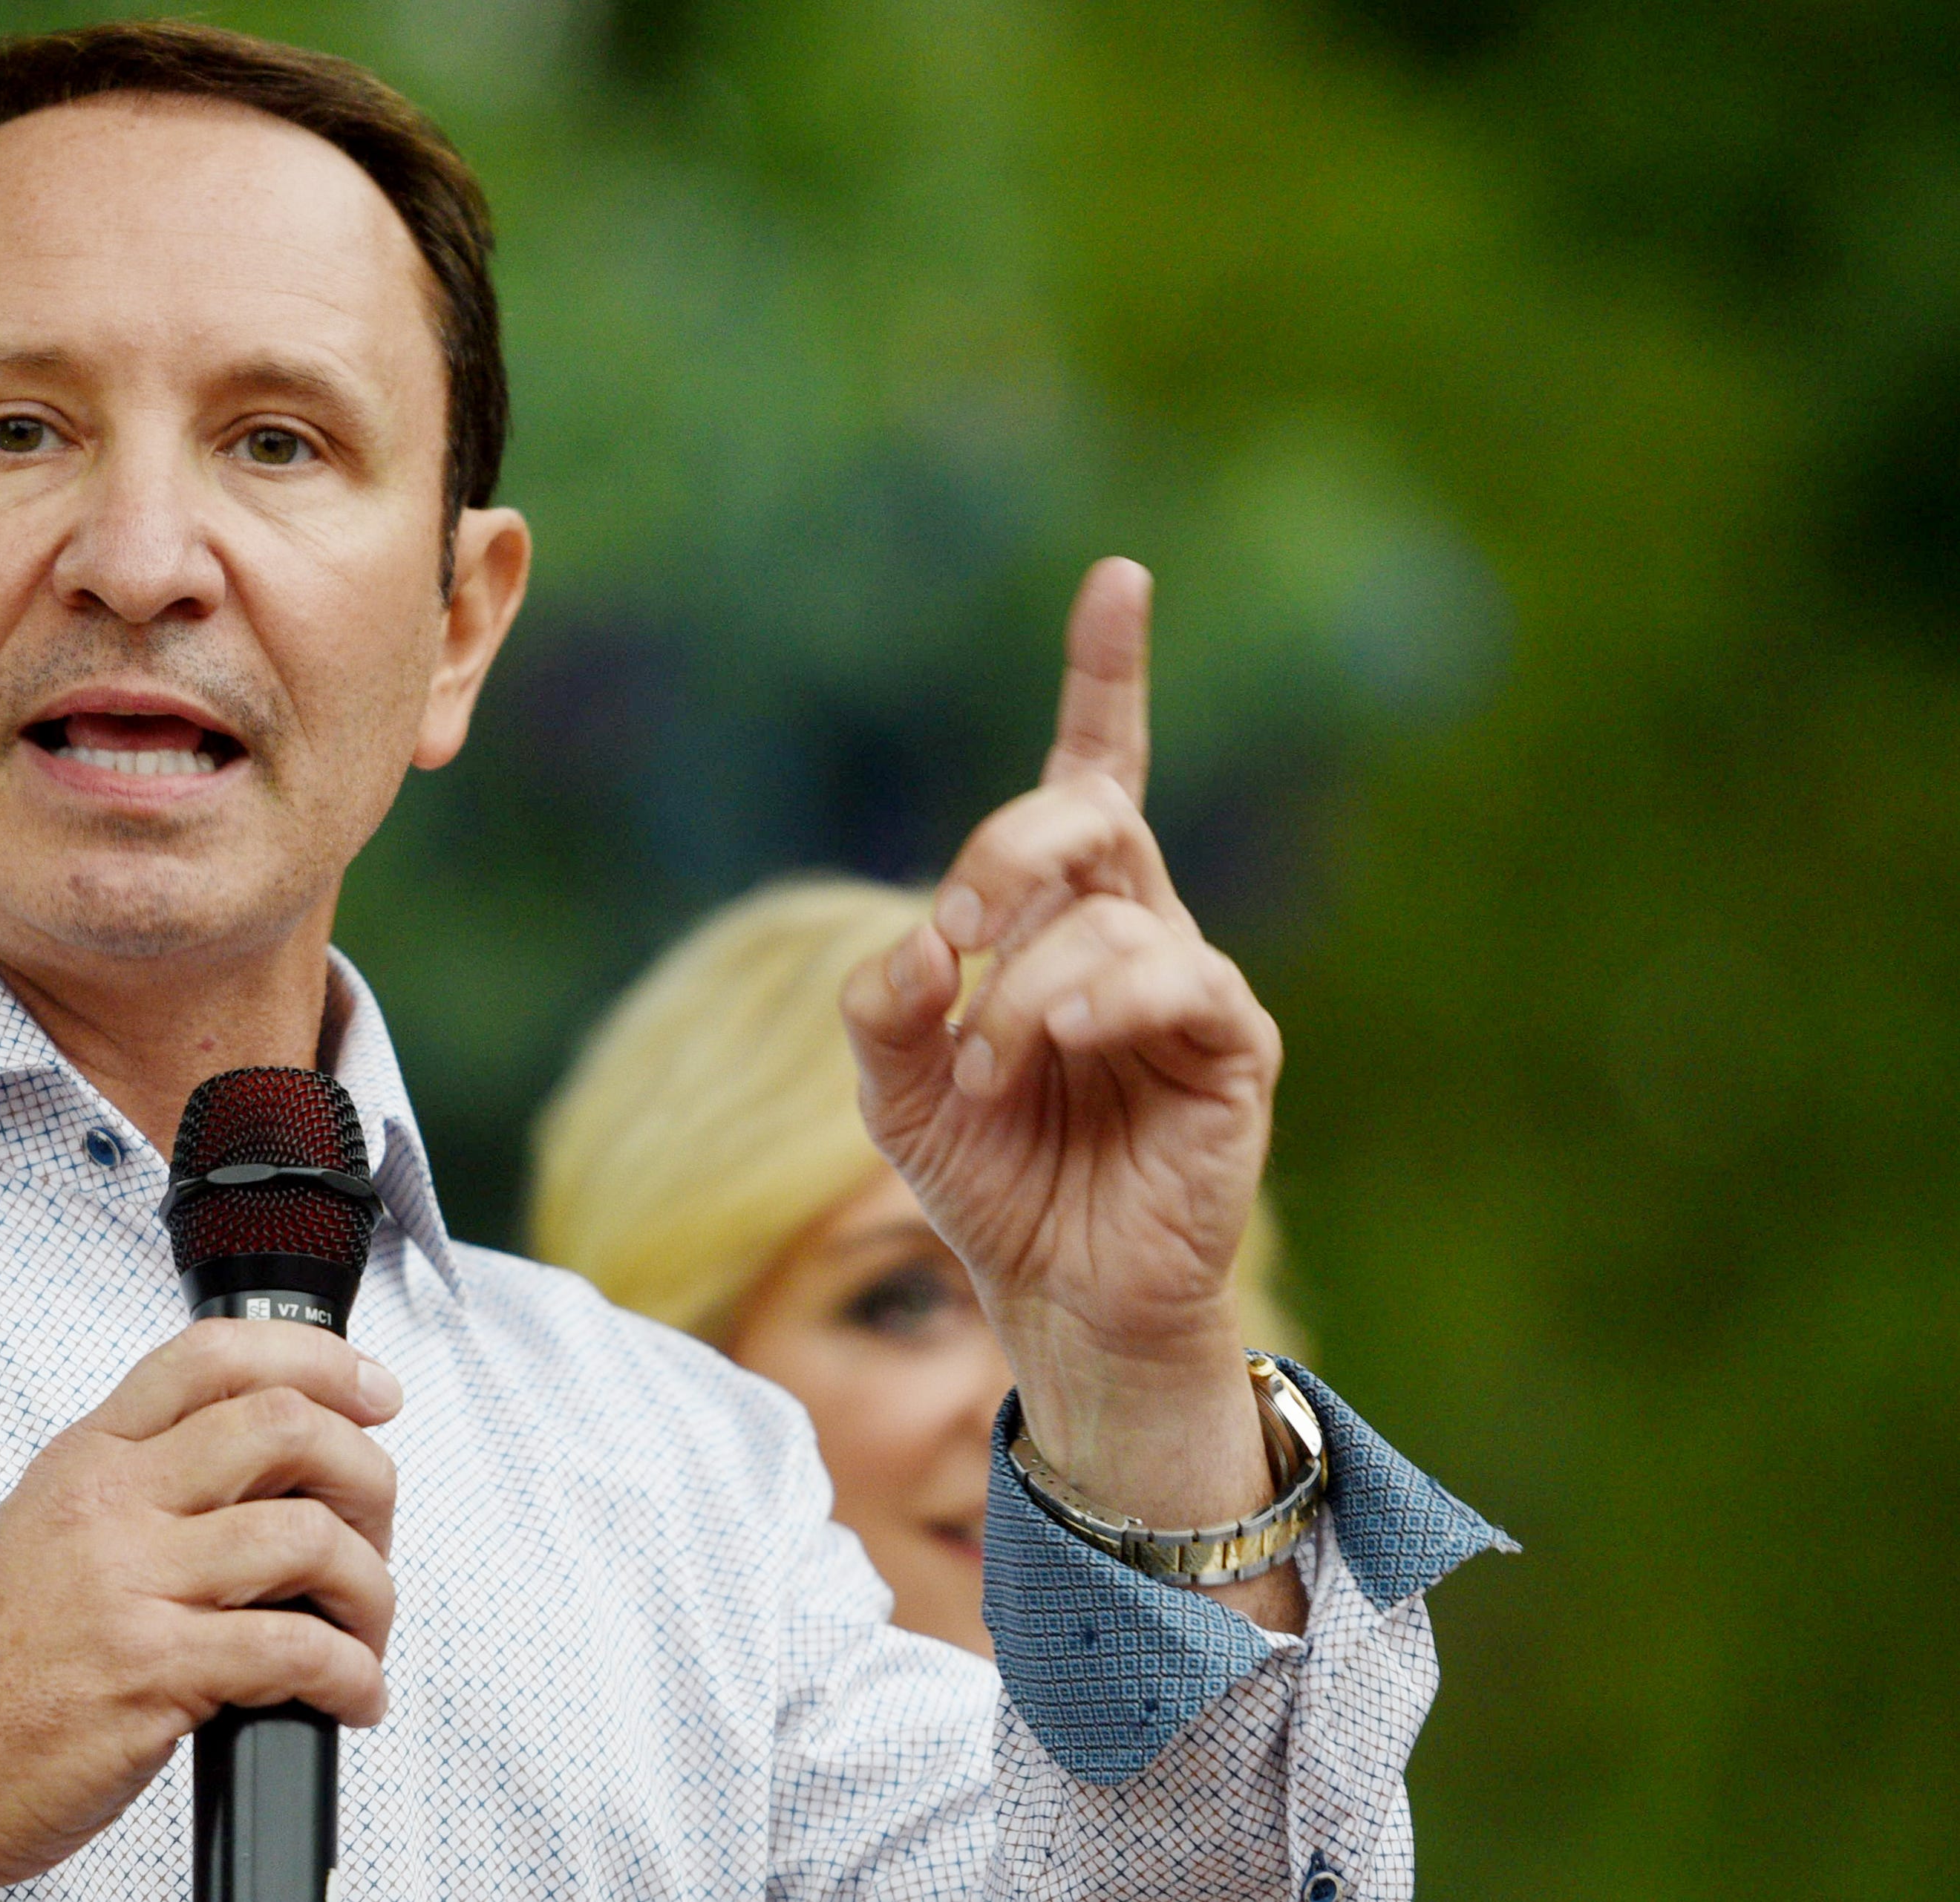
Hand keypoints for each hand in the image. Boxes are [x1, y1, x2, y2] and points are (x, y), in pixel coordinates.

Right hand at [0, 1320, 403, 1901]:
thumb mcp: (39, 1535)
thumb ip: (133, 1489)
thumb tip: (256, 1471)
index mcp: (85, 1460)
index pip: (212, 1357)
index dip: (317, 1359)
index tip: (374, 1391)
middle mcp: (107, 1505)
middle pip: (282, 1426)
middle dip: (366, 1474)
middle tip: (377, 1529)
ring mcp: (126, 1585)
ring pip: (305, 1536)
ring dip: (370, 1589)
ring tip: (365, 1632)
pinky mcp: (147, 1673)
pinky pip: (293, 1650)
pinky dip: (350, 1676)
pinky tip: (348, 1696)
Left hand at [842, 559, 1298, 1623]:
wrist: (1059, 1296)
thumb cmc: (988, 1178)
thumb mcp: (891, 1084)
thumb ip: (883, 1000)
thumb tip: (919, 944)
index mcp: (1062, 916)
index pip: (1096, 771)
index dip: (1110, 676)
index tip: (1120, 578)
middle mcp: (1135, 927)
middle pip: (1085, 814)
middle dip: (1002, 853)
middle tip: (949, 935)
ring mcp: (1191, 983)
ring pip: (1110, 911)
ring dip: (1023, 986)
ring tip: (986, 1070)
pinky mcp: (1234, 1046)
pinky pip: (1174, 978)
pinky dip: (1092, 1002)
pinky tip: (1054, 1047)